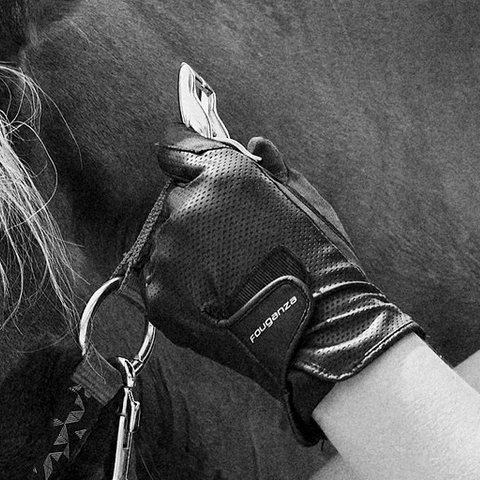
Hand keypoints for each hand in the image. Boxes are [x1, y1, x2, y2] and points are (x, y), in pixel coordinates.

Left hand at [138, 119, 419, 439]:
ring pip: (168, 243)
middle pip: (177, 200)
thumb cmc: (320, 263)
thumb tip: (253, 144)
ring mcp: (169, 254)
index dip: (184, 156)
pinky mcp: (159, 297)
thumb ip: (274, 167)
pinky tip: (218, 300)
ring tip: (232, 279)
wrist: (318, 335)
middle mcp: (187, 208)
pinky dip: (183, 289)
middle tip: (235, 244)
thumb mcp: (307, 201)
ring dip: (191, 254)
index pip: (177, 149)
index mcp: (222, 176)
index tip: (182, 163)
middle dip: (200, 215)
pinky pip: (162, 282)